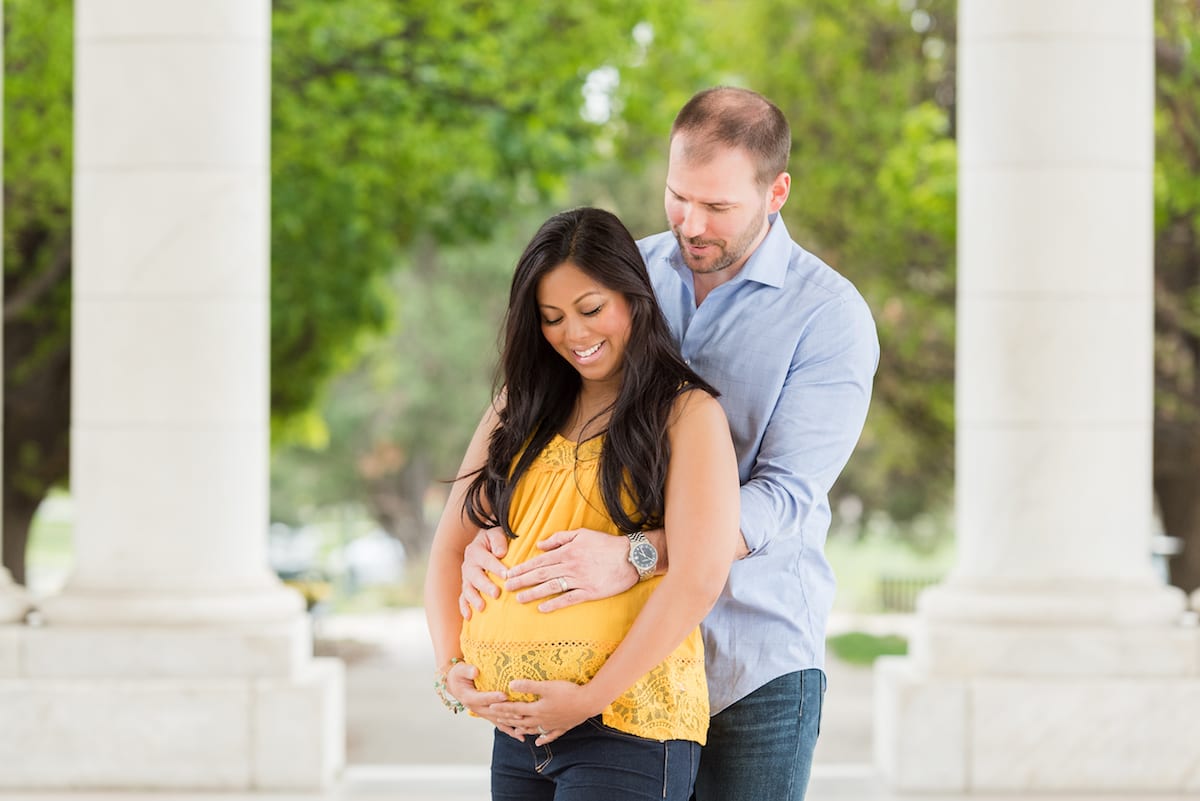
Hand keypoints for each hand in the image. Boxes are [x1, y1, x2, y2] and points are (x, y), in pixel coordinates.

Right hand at [444, 661, 525, 740]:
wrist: (454, 684)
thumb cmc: (458, 675)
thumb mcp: (460, 670)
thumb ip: (467, 670)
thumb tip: (475, 671)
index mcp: (469, 698)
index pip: (482, 698)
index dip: (493, 697)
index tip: (504, 695)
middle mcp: (476, 708)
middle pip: (493, 712)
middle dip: (507, 713)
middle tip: (521, 713)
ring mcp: (482, 713)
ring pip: (498, 721)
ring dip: (511, 724)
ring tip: (524, 727)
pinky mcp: (487, 715)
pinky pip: (499, 724)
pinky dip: (510, 730)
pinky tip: (521, 737)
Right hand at [458, 527, 508, 618]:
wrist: (484, 544)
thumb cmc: (494, 540)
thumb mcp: (496, 533)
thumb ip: (498, 540)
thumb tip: (501, 553)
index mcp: (476, 550)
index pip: (486, 560)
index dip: (496, 567)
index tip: (506, 575)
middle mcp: (469, 565)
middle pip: (475, 576)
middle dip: (485, 585)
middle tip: (496, 593)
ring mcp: (466, 578)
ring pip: (467, 589)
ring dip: (474, 598)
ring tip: (482, 607)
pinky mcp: (466, 588)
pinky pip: (462, 599)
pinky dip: (464, 608)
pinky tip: (469, 617)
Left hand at [491, 679, 599, 745]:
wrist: (588, 702)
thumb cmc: (568, 692)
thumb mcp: (547, 686)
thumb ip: (529, 686)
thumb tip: (511, 684)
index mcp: (537, 709)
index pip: (515, 710)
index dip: (503, 708)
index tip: (491, 708)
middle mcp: (542, 719)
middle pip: (522, 721)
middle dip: (508, 719)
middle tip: (497, 719)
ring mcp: (552, 725)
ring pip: (534, 730)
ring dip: (523, 730)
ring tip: (514, 731)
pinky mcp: (562, 727)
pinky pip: (550, 735)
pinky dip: (543, 739)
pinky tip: (538, 743)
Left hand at [504, 527, 637, 611]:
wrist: (631, 557)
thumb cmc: (606, 544)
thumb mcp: (582, 534)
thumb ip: (559, 538)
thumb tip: (540, 544)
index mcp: (567, 551)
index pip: (540, 561)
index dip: (523, 568)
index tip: (509, 574)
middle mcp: (570, 566)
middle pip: (541, 575)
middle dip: (522, 581)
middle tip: (507, 587)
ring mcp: (580, 580)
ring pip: (551, 588)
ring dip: (533, 593)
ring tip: (519, 598)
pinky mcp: (590, 592)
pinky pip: (568, 599)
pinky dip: (554, 604)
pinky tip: (542, 608)